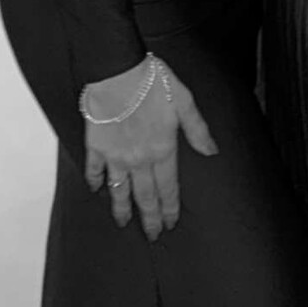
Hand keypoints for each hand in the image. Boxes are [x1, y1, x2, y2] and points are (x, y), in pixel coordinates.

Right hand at [82, 56, 217, 237]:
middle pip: (146, 196)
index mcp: (162, 149)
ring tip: (124, 223)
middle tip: (153, 235)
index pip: (169, 187)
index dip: (170, 207)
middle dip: (150, 218)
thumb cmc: (152, 81)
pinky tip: (96, 189)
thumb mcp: (183, 101)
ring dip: (122, 208)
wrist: (117, 71)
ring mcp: (116, 155)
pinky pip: (95, 170)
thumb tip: (211, 151)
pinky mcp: (96, 146)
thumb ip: (197, 129)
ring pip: (120, 190)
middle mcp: (139, 159)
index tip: (171, 223)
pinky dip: (96, 181)